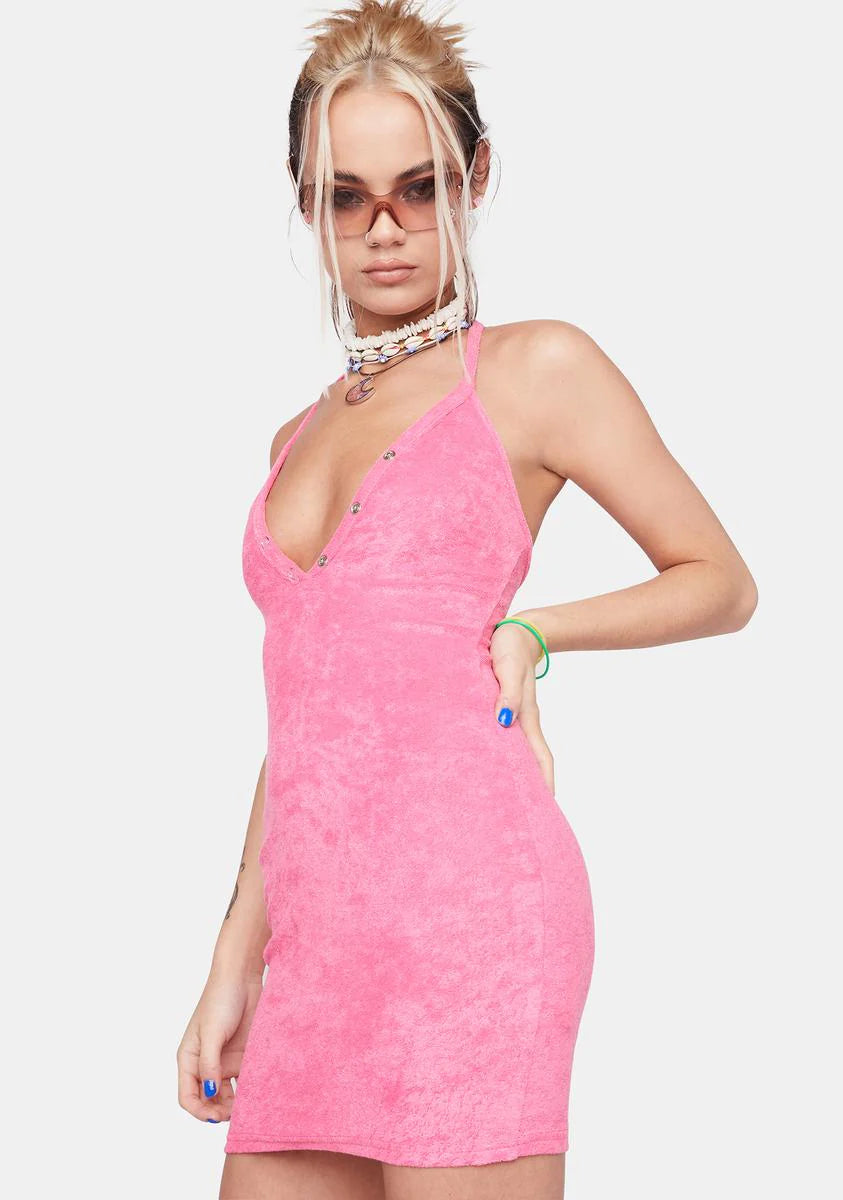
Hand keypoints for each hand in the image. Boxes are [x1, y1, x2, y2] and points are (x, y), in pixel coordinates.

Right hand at [176, 967, 263, 1123]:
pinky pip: (244, 1081)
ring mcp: (225, 1061)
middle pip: (207, 1100)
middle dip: (217, 1112)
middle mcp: (206, 1064)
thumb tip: (210, 1094)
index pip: (187, 1096)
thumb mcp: (212, 1032)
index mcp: (189, 1059)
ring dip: (234, 1105)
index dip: (199, 1110)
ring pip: (226, 1095)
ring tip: (247, 1107)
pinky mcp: (243, 1056)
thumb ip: (210, 1064)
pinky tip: (257, 1094)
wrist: (243, 978)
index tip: (215, 1116)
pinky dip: (248, 1091)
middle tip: (234, 1114)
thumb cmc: (221, 999)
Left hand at [489, 616, 554, 796]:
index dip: (544, 785)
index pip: (540, 760)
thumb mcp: (508, 667)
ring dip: (514, 773)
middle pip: (530, 763)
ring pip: (516, 752)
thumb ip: (508, 693)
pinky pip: (503, 737)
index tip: (544, 810)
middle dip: (529, 789)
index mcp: (526, 717)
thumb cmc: (511, 646)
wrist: (516, 630)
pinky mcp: (503, 708)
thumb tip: (503, 720)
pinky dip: (500, 754)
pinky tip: (488, 761)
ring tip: (501, 797)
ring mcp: (514, 716)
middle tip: (520, 815)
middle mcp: (522, 721)